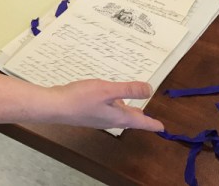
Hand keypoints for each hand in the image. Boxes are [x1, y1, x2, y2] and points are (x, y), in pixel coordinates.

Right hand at [49, 79, 163, 131]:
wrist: (55, 106)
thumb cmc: (81, 98)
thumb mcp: (108, 90)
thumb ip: (129, 90)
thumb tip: (150, 90)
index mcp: (117, 116)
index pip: (140, 122)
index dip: (152, 123)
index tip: (162, 127)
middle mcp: (109, 119)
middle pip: (128, 119)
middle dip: (139, 118)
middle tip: (148, 117)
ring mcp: (98, 117)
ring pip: (117, 115)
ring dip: (126, 111)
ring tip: (131, 105)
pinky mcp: (88, 112)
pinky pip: (106, 110)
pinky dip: (112, 105)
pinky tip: (107, 98)